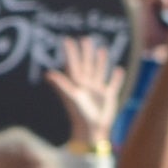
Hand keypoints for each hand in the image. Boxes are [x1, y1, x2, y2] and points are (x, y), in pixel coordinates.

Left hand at [44, 34, 123, 148]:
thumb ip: (62, 84)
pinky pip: (113, 84)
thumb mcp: (73, 96)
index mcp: (79, 83)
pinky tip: (119, 69)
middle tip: (85, 39)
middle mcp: (88, 84)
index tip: (67, 40)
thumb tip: (48, 73)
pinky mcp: (110, 96)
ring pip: (100, 71)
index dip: (71, 52)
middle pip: (87, 64)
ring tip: (102, 49)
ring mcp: (99, 90)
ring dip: (101, 61)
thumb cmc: (82, 112)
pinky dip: (117, 78)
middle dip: (86, 53)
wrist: (94, 128)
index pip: (74, 64)